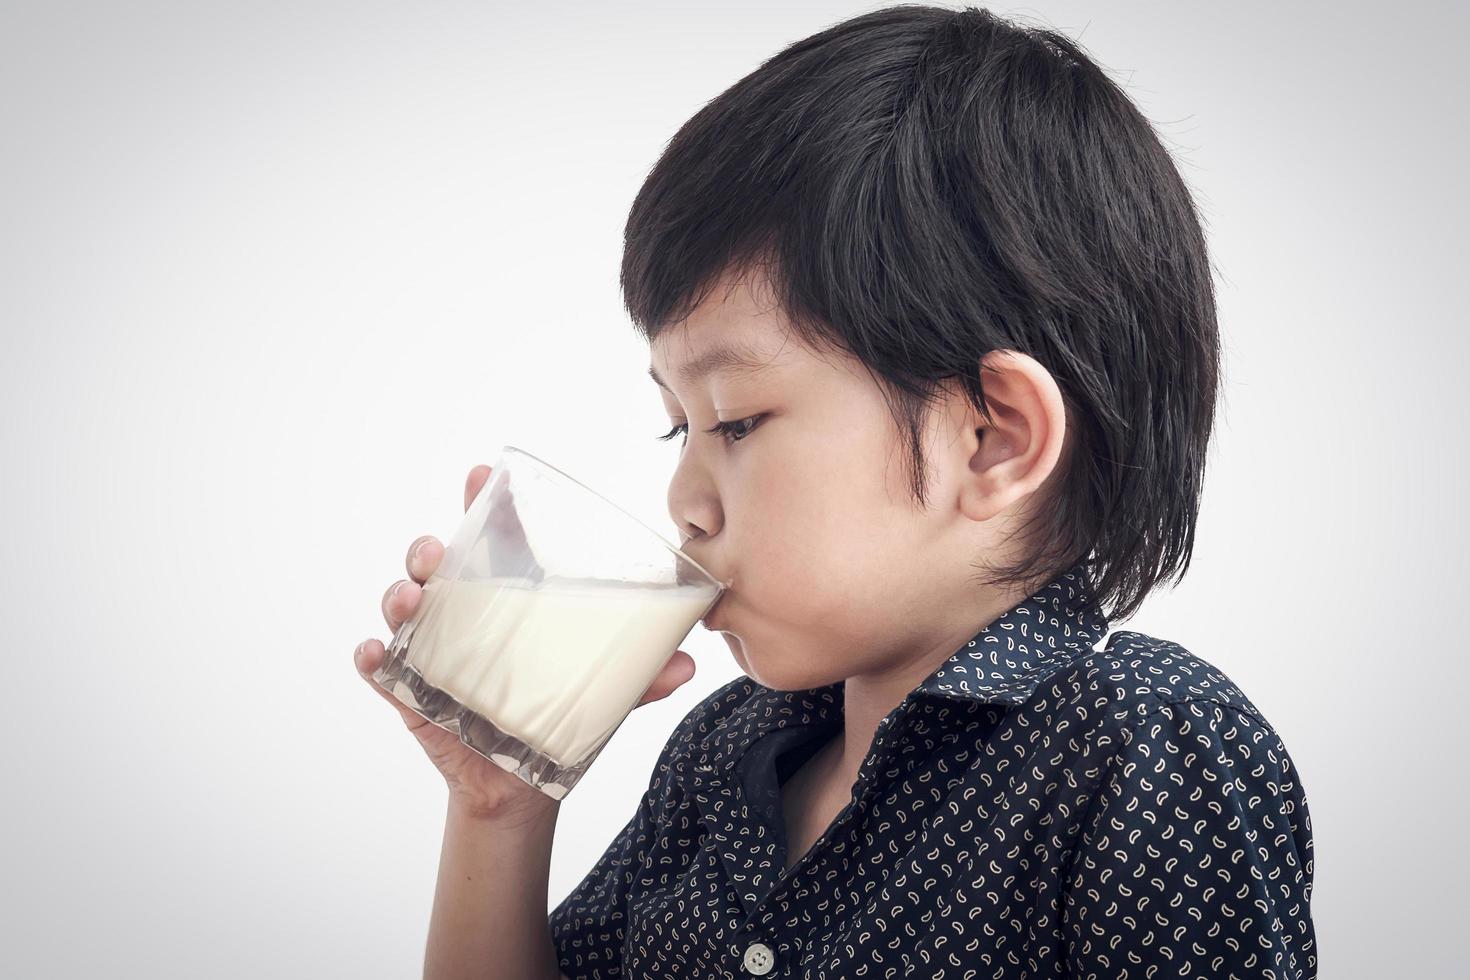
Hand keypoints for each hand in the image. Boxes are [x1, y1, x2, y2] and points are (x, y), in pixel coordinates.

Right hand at [353, 463, 698, 820]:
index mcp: (505, 601)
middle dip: (427, 550)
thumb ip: (640, 679)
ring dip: (399, 596)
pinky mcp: (409, 694)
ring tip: (408, 601)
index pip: (488, 540)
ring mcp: (429, 653)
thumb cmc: (557, 718)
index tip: (480, 473)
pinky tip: (376, 654)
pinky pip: (379, 671)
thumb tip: (687, 665)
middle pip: (433, 566)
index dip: (480, 502)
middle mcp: (461, 617)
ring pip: (401, 609)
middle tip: (436, 554)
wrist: (523, 785)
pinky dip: (372, 660)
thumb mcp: (602, 696)